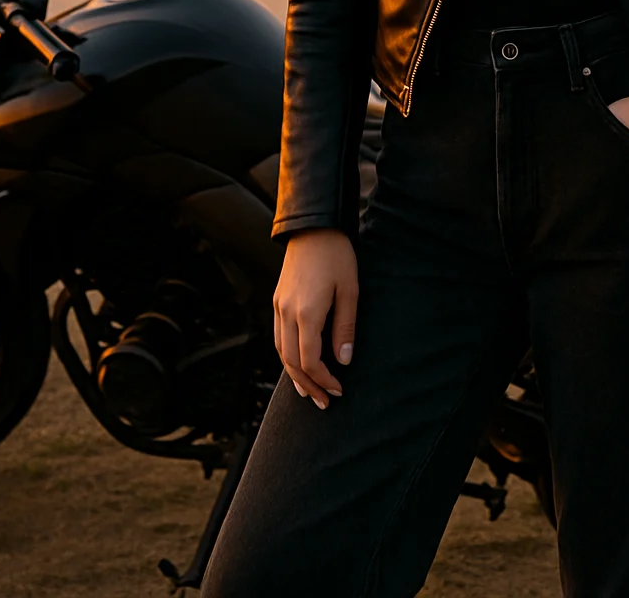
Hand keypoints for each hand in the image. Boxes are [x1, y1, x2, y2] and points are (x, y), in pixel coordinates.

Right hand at [273, 229, 357, 408]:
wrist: (313, 226)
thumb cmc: (336, 255)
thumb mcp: (350, 289)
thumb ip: (345, 327)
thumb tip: (344, 361)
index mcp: (306, 312)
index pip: (309, 360)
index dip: (323, 379)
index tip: (338, 390)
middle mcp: (286, 313)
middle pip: (291, 361)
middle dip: (308, 385)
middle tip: (324, 402)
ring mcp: (279, 306)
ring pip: (280, 351)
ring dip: (294, 374)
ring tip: (309, 391)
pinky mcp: (277, 300)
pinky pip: (278, 336)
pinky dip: (286, 356)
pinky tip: (297, 363)